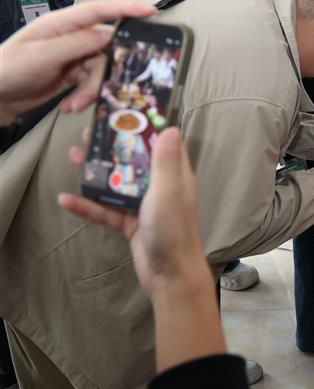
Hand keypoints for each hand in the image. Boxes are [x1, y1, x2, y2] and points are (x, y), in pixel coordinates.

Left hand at [0, 0, 156, 124]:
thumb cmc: (6, 70)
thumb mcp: (40, 56)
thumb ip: (76, 44)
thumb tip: (107, 35)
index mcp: (61, 24)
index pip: (100, 11)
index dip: (127, 10)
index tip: (151, 12)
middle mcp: (70, 37)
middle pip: (107, 48)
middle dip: (105, 72)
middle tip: (94, 92)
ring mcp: (73, 56)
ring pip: (102, 69)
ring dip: (92, 90)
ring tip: (76, 105)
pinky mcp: (73, 74)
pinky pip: (92, 82)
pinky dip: (85, 96)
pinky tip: (71, 105)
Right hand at [60, 128, 207, 298]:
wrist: (170, 275)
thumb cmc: (173, 230)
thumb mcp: (168, 190)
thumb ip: (166, 161)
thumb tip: (170, 127)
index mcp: (175, 174)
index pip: (161, 143)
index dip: (144, 128)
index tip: (123, 113)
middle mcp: (161, 186)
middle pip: (133, 160)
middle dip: (112, 147)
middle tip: (87, 134)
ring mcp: (145, 205)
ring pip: (117, 183)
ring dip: (95, 171)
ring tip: (72, 156)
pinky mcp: (131, 224)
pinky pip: (106, 210)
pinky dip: (88, 205)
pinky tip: (65, 199)